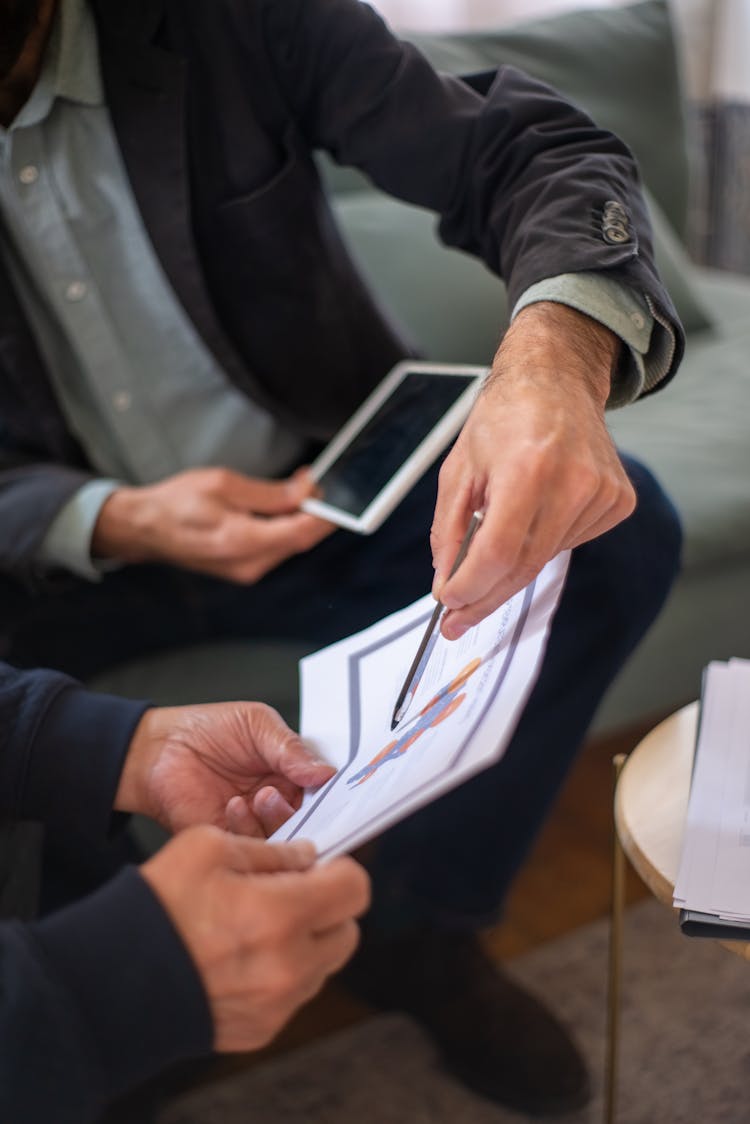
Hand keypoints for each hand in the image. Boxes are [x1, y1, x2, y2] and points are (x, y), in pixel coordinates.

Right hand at [92, 466, 333, 582]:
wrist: (145, 528)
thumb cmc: (176, 503)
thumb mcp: (224, 484)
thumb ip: (269, 492)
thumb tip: (304, 492)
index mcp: (243, 542)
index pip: (301, 532)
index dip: (324, 512)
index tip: (330, 491)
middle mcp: (249, 564)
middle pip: (300, 540)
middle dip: (313, 511)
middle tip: (310, 482)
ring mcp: (247, 571)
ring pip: (289, 544)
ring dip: (298, 518)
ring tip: (294, 490)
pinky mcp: (244, 569)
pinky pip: (275, 548)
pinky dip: (282, 527)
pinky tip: (278, 508)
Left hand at [116, 701, 335, 835]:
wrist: (160, 748)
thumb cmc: (209, 729)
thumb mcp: (257, 725)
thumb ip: (290, 749)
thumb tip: (326, 772)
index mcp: (293, 775)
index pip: (326, 793)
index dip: (336, 796)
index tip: (340, 795)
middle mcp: (280, 804)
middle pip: (311, 822)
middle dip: (307, 814)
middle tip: (284, 794)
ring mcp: (256, 825)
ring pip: (284, 839)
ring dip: (275, 819)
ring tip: (258, 795)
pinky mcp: (230, 841)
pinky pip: (251, 850)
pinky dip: (247, 830)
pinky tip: (234, 805)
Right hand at [140, 827, 369, 1050]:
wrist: (114, 982)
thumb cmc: (158, 908)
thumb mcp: (207, 847)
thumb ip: (269, 849)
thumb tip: (306, 857)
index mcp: (282, 914)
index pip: (355, 889)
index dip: (340, 870)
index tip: (318, 867)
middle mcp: (290, 965)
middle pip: (348, 931)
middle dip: (328, 908)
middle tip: (289, 894)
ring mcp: (279, 1003)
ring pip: (324, 964)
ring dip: (306, 941)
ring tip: (258, 926)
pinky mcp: (264, 1028)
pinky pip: (296, 994)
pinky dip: (283, 972)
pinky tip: (243, 957)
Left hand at [431, 302, 634, 638]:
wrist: (557, 380)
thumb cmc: (505, 417)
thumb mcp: (459, 468)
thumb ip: (447, 530)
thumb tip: (446, 583)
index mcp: (527, 468)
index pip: (496, 553)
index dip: (469, 588)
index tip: (447, 605)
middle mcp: (572, 482)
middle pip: (523, 568)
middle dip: (484, 598)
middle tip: (457, 619)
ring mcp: (602, 493)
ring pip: (545, 559)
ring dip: (512, 563)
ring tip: (500, 525)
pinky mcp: (619, 501)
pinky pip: (570, 543)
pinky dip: (543, 541)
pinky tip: (537, 509)